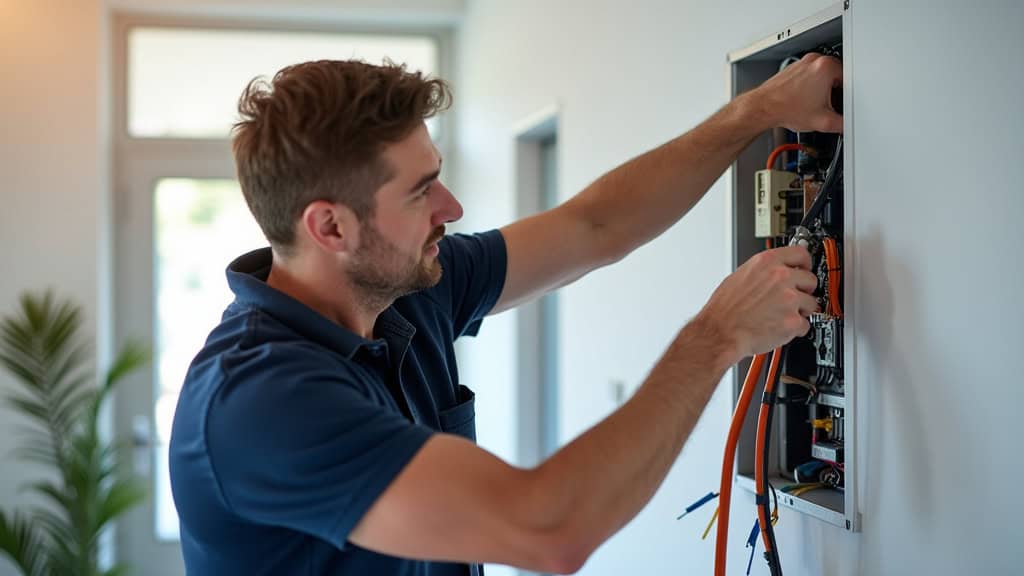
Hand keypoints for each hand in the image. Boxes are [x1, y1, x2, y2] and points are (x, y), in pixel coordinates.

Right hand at [696, 246, 818, 359]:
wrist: (719, 333)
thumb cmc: (724, 309)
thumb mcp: (739, 276)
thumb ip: (763, 272)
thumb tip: (775, 272)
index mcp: (767, 262)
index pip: (801, 254)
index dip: (804, 264)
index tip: (805, 268)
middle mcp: (780, 277)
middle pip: (810, 279)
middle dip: (803, 290)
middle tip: (789, 299)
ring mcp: (789, 299)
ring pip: (811, 303)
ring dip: (800, 311)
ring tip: (780, 316)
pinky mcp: (793, 321)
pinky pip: (805, 324)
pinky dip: (795, 329)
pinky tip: (778, 327)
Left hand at [751, 53, 842, 132]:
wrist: (763, 108)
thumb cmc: (786, 109)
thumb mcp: (823, 121)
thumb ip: (842, 124)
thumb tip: (846, 124)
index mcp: (826, 67)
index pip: (850, 78)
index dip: (848, 95)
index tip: (843, 103)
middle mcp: (815, 60)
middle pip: (837, 76)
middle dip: (834, 92)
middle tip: (827, 106)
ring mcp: (803, 62)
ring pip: (822, 75)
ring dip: (822, 89)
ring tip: (812, 104)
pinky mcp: (794, 68)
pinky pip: (809, 75)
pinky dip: (810, 86)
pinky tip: (804, 100)